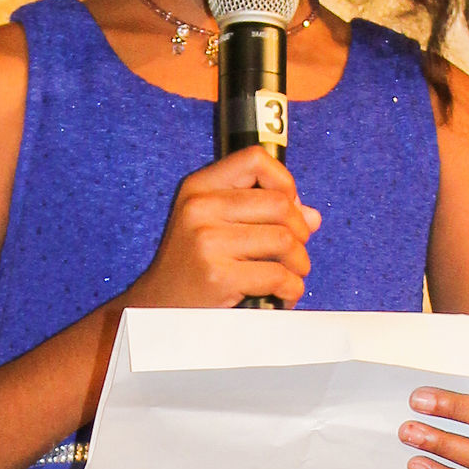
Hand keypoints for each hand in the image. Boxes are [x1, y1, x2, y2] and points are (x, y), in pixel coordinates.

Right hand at [131, 148, 318, 309]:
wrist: (157, 309)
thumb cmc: (192, 267)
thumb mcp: (213, 225)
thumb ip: (260, 214)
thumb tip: (312, 216)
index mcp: (199, 187)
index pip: (255, 159)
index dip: (285, 182)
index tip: (289, 209)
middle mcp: (200, 208)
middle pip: (280, 203)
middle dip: (300, 232)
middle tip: (295, 254)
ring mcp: (207, 241)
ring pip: (285, 239)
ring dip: (299, 264)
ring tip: (290, 277)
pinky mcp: (218, 275)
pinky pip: (278, 275)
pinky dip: (291, 289)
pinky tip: (280, 296)